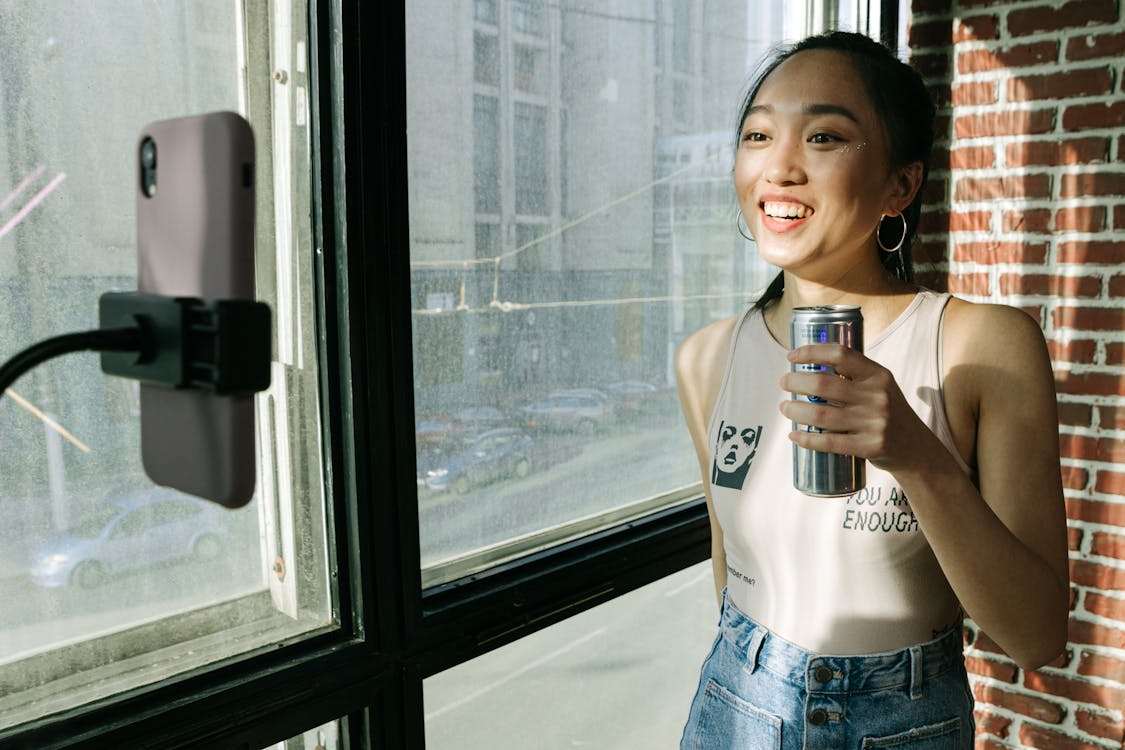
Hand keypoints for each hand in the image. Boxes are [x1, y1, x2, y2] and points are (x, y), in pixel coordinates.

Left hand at [778, 343, 933, 472]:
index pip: (840, 354)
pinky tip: (794, 435)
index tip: (791, 357)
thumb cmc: (889, 414)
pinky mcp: (869, 447)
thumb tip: (810, 367)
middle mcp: (877, 396)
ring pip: (820, 415)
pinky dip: (807, 439)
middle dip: (795, 382)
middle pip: (823, 384)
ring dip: (795, 410)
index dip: (811, 352)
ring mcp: (874, 423)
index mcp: (878, 375)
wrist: (916, 449)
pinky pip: (829, 442)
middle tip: (783, 383)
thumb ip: (854, 376)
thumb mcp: (881, 387)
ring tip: (785, 408)